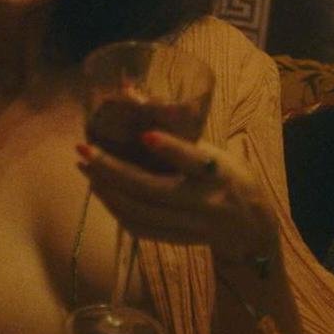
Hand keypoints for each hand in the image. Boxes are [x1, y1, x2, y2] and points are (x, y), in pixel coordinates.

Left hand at [76, 131, 272, 262]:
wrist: (249, 229)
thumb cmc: (228, 177)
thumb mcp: (214, 150)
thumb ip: (177, 130)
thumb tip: (132, 92)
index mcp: (217, 173)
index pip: (194, 161)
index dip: (171, 150)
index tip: (146, 136)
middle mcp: (203, 201)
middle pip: (151, 190)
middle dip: (112, 170)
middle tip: (84, 150)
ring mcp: (189, 225)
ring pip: (139, 212)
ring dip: (106, 190)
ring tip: (85, 168)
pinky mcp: (177, 240)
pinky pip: (139, 228)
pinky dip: (115, 209)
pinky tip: (100, 190)